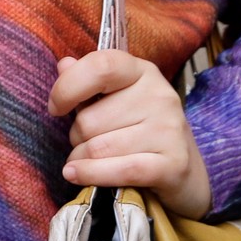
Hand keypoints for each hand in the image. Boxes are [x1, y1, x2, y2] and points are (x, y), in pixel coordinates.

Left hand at [47, 50, 211, 217]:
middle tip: (86, 144)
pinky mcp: (173, 164)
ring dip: (82, 160)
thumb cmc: (140, 132)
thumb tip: (63, 64)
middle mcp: (159, 95)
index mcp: (142, 72)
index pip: (101, 66)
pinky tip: (76, 175)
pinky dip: (91, 175)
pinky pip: (120, 170)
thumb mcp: (116, 101)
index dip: (68, 86)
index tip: (55, 108)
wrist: (184, 172)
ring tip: (86, 162)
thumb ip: (89, 83)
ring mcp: (169, 129)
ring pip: (99, 147)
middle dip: (77, 137)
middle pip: (90, 118)